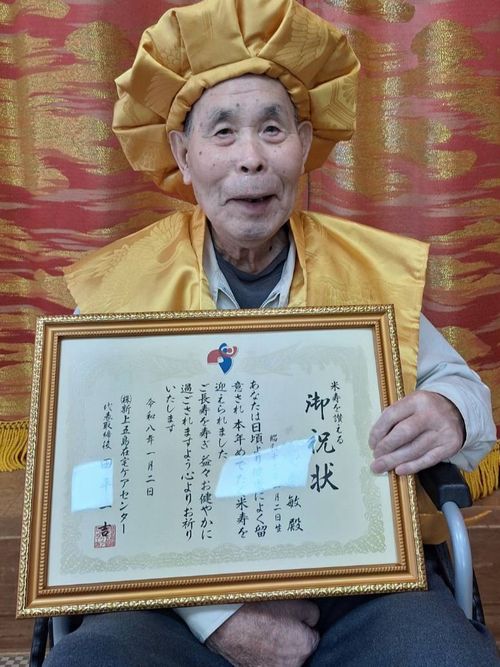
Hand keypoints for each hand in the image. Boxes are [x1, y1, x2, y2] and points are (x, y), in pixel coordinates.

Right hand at [205, 600, 319, 666]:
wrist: (226, 620)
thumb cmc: (260, 608)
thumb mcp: (295, 601)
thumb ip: (311, 613)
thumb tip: (312, 620)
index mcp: (306, 646)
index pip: (313, 635)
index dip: (301, 624)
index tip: (290, 617)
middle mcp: (294, 664)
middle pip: (298, 649)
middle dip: (291, 637)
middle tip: (275, 621)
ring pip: (282, 656)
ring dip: (278, 647)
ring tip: (263, 629)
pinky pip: (266, 661)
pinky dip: (263, 653)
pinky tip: (255, 639)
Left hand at [369, 390, 464, 474]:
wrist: (457, 410)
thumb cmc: (426, 409)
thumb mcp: (412, 403)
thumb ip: (396, 416)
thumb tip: (376, 440)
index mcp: (417, 400)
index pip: (392, 415)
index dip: (378, 431)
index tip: (371, 443)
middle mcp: (431, 414)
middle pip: (403, 433)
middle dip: (386, 447)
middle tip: (376, 457)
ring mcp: (442, 431)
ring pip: (414, 449)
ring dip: (394, 460)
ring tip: (380, 467)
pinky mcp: (450, 446)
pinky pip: (428, 460)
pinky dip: (412, 466)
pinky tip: (399, 470)